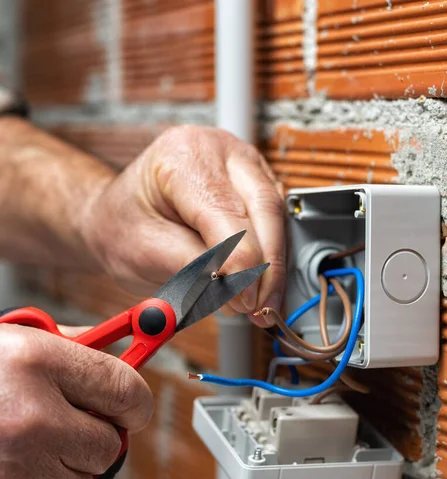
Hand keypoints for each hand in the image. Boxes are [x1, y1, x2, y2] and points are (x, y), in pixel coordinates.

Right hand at [0, 324, 152, 478]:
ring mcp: (13, 472)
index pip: (124, 388)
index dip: (135, 401)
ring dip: (65, 474)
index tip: (131, 408)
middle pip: (110, 445)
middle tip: (68, 429)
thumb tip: (118, 353)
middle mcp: (29, 418)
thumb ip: (68, 350)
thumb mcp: (14, 343)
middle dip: (94, 438)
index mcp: (35, 363)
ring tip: (29, 453)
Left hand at [83, 126, 285, 325]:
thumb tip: (235, 289)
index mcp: (183, 155)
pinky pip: (274, 219)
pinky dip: (270, 255)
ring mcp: (241, 162)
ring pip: (275, 214)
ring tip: (261, 304)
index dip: (240, 261)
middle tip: (259, 309)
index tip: (244, 299)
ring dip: (272, 264)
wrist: (118, 215)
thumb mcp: (146, 250)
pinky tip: (262, 285)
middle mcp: (218, 149)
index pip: (225, 210)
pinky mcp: (253, 182)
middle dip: (266, 265)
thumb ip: (192, 267)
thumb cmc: (123, 225)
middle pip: (263, 206)